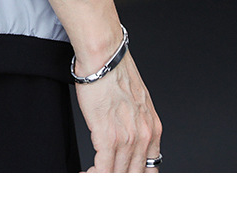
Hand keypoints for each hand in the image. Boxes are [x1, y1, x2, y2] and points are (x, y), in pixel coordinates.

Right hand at [75, 50, 161, 172]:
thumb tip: (127, 131)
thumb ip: (136, 121)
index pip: (151, 169)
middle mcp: (144, 137)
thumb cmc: (115, 72)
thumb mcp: (136, 100)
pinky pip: (103, 170)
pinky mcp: (107, 136)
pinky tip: (83, 173)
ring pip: (117, 175)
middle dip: (117, 180)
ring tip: (89, 175)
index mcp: (153, 129)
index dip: (135, 178)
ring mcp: (127, 139)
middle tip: (102, 176)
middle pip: (134, 176)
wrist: (105, 56)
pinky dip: (92, 175)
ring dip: (101, 177)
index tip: (122, 177)